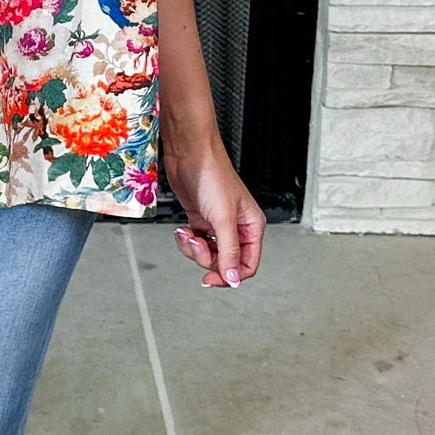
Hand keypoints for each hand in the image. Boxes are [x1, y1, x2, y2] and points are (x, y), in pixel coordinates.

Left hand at [163, 135, 263, 289]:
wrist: (189, 155)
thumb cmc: (212, 175)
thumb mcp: (222, 219)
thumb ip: (229, 252)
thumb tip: (233, 278)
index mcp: (251, 227)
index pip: (247, 265)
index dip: (230, 276)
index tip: (212, 280)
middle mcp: (236, 227)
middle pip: (224, 262)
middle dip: (205, 257)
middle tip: (196, 243)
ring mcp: (217, 224)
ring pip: (207, 254)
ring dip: (193, 248)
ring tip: (187, 234)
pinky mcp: (201, 220)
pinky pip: (195, 243)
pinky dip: (186, 240)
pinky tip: (182, 229)